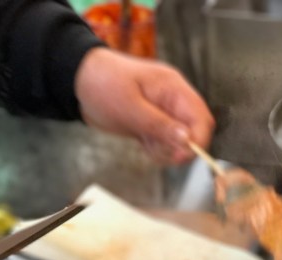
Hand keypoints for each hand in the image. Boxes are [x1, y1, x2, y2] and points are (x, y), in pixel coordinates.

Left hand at [74, 48, 214, 164]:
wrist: (79, 82)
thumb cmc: (103, 86)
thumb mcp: (130, 108)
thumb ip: (160, 125)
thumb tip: (187, 140)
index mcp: (173, 88)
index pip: (201, 118)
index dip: (198, 140)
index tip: (181, 155)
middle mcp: (174, 100)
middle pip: (195, 132)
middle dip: (180, 147)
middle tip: (156, 149)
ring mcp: (165, 113)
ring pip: (182, 142)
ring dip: (166, 150)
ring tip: (144, 141)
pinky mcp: (155, 124)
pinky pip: (167, 144)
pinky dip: (157, 150)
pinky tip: (141, 141)